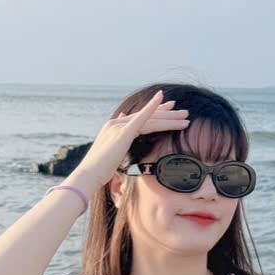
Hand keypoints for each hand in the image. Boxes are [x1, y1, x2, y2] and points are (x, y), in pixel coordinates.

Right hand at [74, 90, 188, 189]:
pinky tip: (162, 100)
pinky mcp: (123, 132)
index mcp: (114, 127)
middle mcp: (117, 123)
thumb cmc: (98, 170)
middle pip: (148, 116)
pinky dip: (152, 107)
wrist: (88, 174)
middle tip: (183, 111)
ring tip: (186, 117)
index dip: (156, 112)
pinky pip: (141, 118)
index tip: (169, 109)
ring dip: (170, 117)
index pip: (140, 118)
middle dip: (167, 113)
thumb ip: (118, 142)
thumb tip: (124, 134)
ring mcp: (119, 126)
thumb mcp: (110, 154)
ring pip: (150, 119)